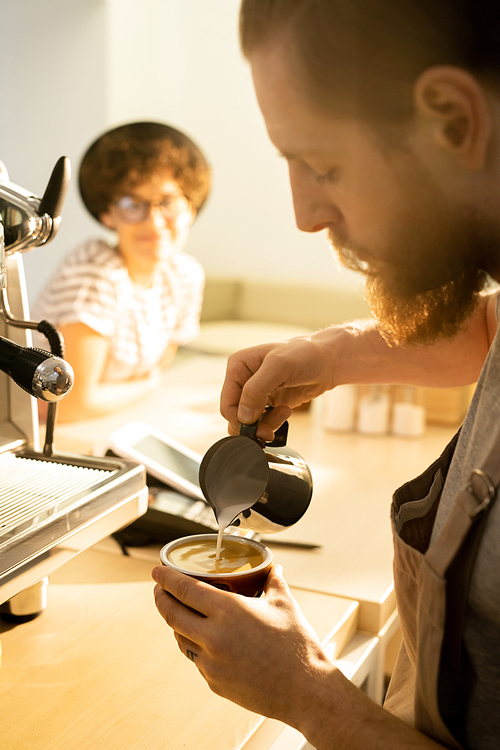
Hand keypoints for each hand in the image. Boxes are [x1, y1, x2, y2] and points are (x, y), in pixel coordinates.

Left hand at [152, 563, 333, 726]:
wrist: (306, 690)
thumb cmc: (297, 646)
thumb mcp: (284, 604)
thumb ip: (274, 581)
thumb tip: (273, 568)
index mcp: (228, 612)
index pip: (184, 590)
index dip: (166, 579)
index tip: (157, 571)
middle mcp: (213, 637)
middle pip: (172, 614)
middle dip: (161, 599)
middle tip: (159, 589)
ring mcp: (211, 663)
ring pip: (180, 638)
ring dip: (175, 623)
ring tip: (180, 612)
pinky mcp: (214, 683)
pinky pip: (196, 659)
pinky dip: (195, 645)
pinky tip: (203, 639)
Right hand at [220, 333, 338, 440]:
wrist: (329, 361)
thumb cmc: (305, 354)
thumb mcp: (278, 366)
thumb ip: (256, 389)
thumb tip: (243, 416)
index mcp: (238, 366)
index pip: (227, 403)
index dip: (239, 419)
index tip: (257, 426)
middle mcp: (244, 380)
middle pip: (236, 416)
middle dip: (253, 425)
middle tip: (269, 429)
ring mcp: (257, 393)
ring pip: (249, 423)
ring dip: (266, 424)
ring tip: (284, 412)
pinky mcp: (270, 403)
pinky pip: (263, 423)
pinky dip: (273, 423)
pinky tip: (286, 410)